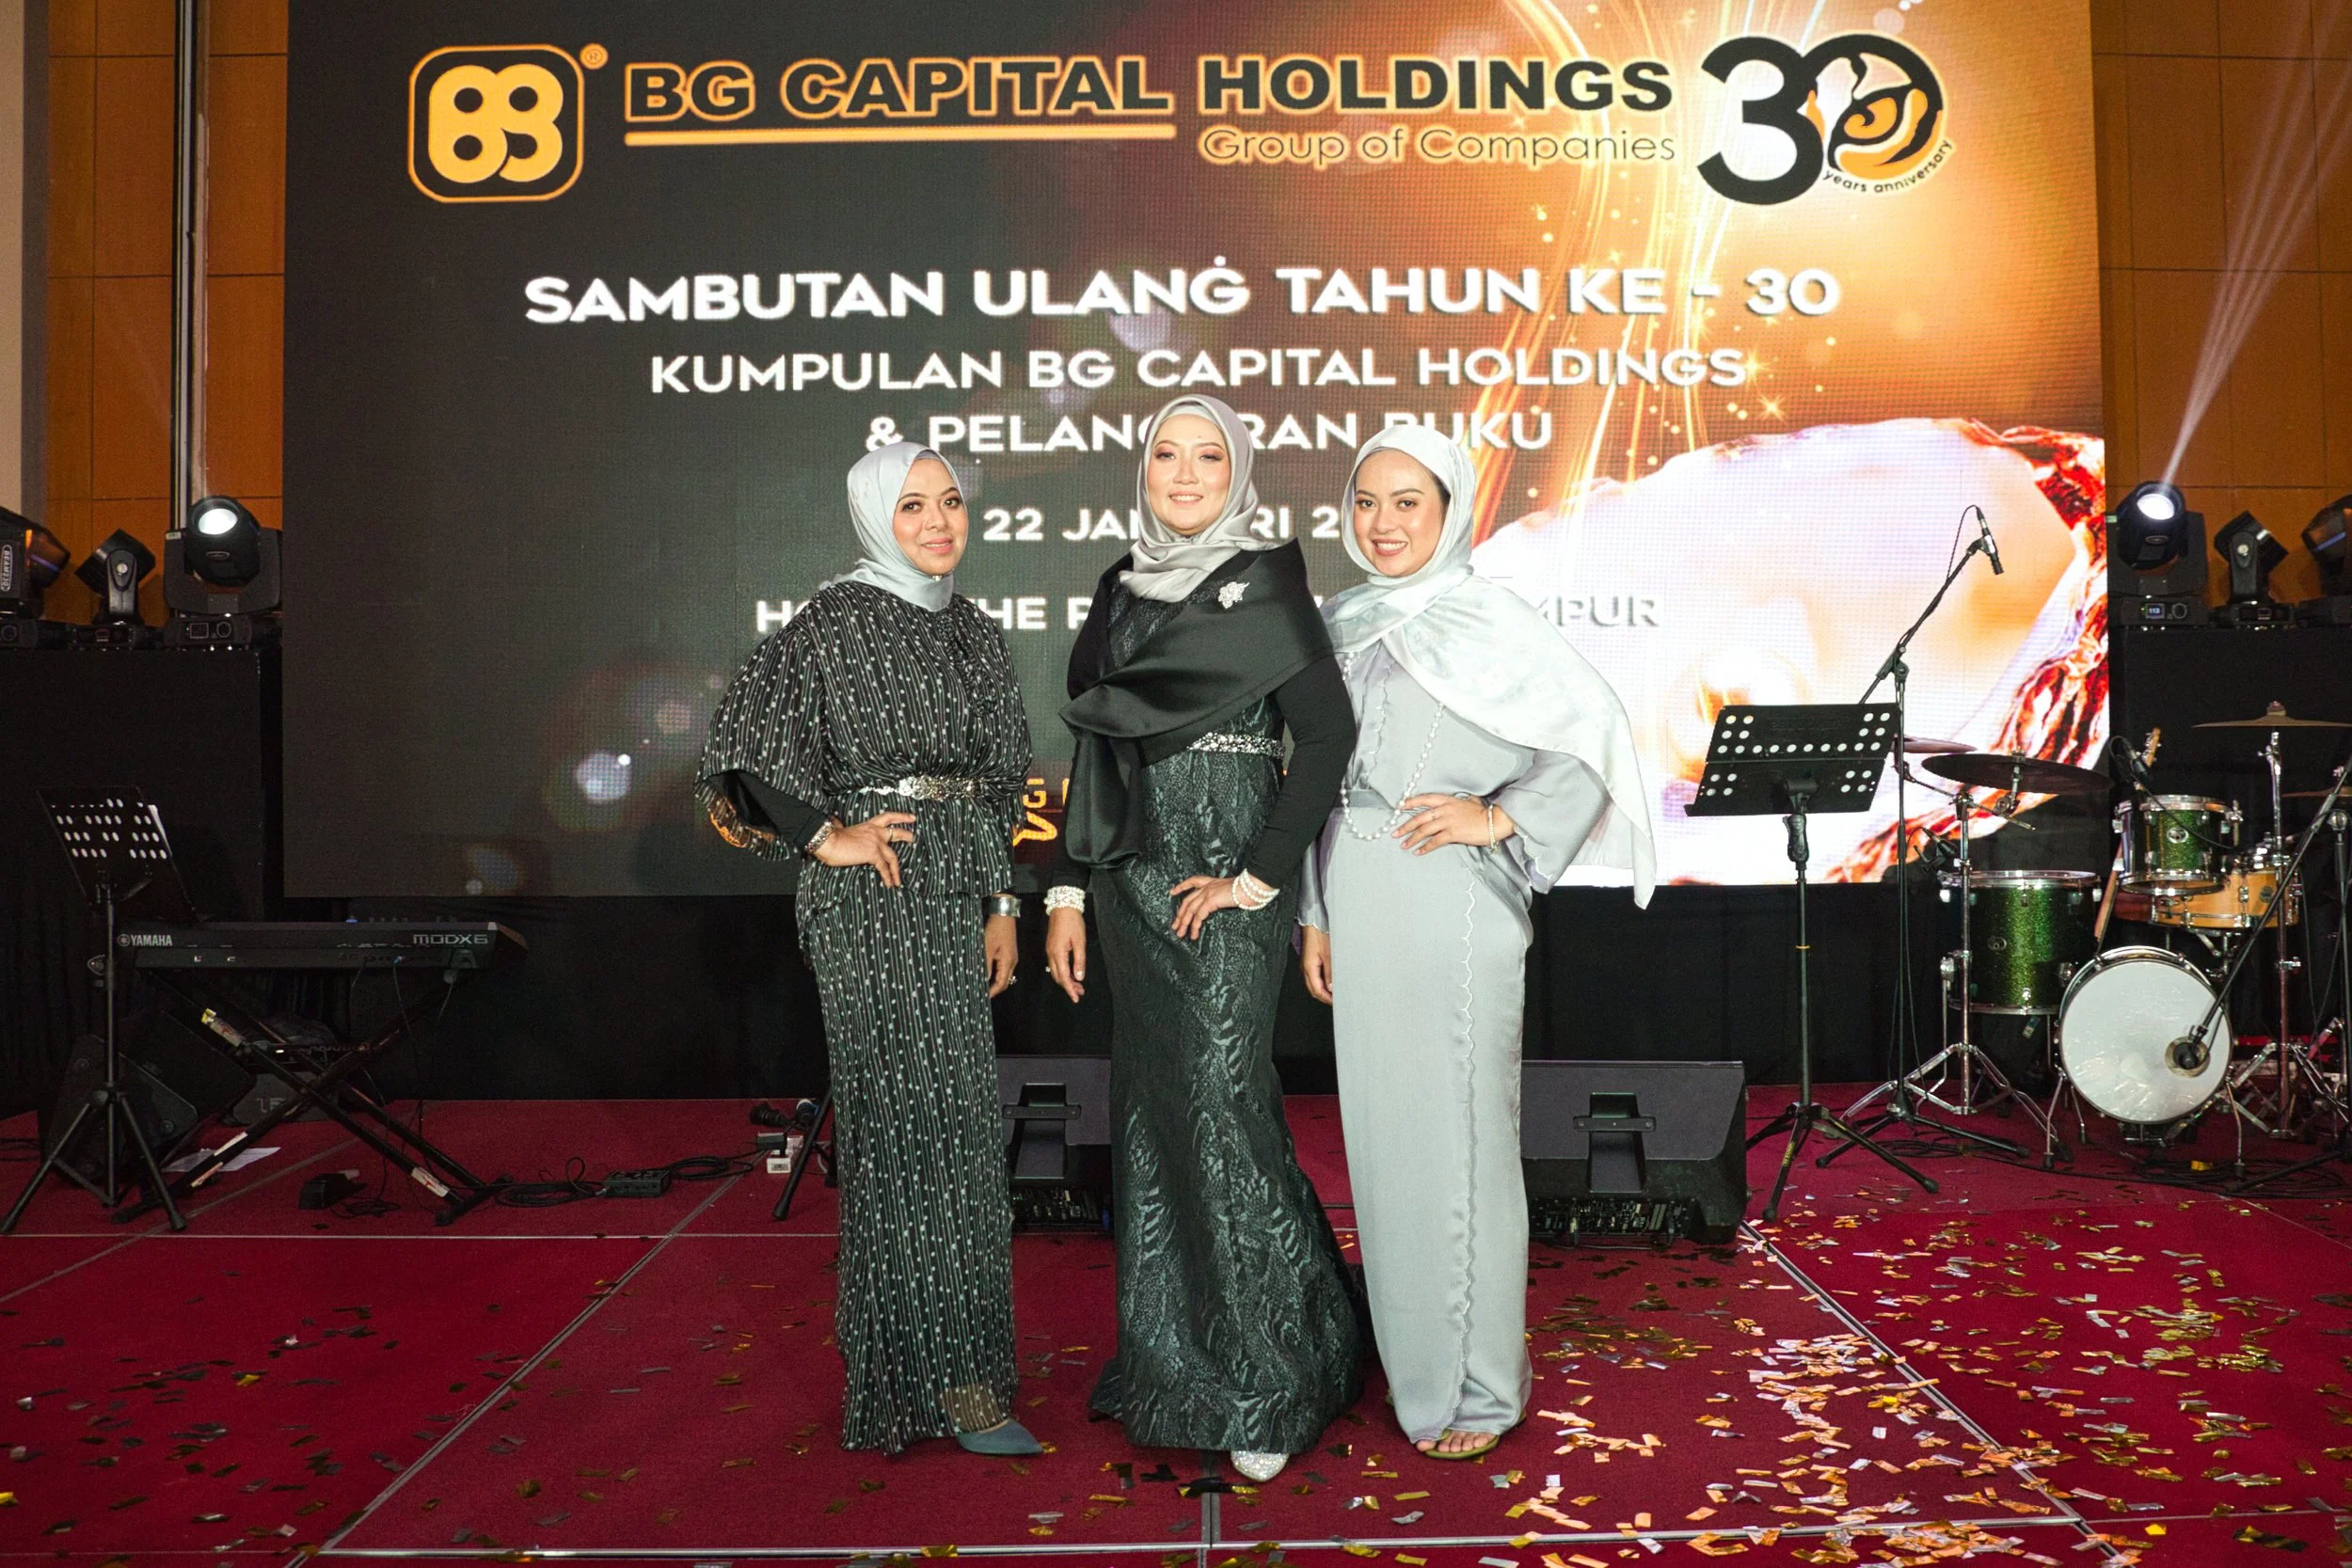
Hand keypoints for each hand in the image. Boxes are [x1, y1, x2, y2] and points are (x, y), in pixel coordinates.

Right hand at [812, 811, 915, 885]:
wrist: (828, 841)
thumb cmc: (831, 837)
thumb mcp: (840, 829)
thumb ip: (841, 824)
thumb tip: (834, 820)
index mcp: (868, 825)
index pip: (888, 817)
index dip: (901, 817)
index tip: (911, 818)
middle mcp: (875, 832)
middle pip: (896, 833)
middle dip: (906, 836)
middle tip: (914, 838)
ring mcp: (875, 842)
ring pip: (893, 856)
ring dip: (897, 869)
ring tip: (899, 879)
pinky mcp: (873, 853)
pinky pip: (884, 867)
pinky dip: (888, 877)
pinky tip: (890, 884)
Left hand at [983, 913, 1016, 997]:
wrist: (1004, 915)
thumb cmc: (995, 929)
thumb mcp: (987, 947)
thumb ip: (985, 965)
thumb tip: (983, 980)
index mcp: (1008, 961)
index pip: (1001, 983)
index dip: (992, 992)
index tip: (983, 997)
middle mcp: (1012, 962)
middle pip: (1005, 982)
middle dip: (994, 990)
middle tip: (982, 994)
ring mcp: (1012, 958)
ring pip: (1005, 976)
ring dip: (995, 983)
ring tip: (983, 987)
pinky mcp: (1009, 954)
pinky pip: (1004, 969)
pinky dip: (997, 975)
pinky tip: (988, 975)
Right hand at [1045, 906, 1086, 1003]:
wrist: (1063, 906)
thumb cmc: (1072, 922)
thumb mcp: (1080, 942)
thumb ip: (1079, 960)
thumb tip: (1079, 977)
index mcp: (1058, 953)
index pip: (1063, 977)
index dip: (1070, 989)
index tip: (1076, 998)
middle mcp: (1051, 954)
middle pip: (1057, 976)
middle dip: (1068, 986)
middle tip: (1080, 993)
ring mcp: (1050, 950)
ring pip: (1055, 971)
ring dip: (1066, 980)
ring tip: (1078, 985)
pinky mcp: (1051, 947)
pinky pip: (1055, 964)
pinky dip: (1063, 972)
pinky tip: (1071, 973)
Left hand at [1168, 875, 1244, 940]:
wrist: (1252, 887)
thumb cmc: (1247, 890)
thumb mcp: (1233, 892)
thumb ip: (1224, 897)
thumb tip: (1223, 904)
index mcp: (1212, 882)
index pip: (1193, 881)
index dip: (1181, 886)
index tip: (1172, 892)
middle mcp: (1208, 886)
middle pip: (1187, 901)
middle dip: (1179, 914)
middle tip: (1175, 925)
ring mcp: (1208, 893)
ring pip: (1190, 910)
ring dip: (1184, 923)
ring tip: (1181, 934)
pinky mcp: (1210, 901)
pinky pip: (1198, 916)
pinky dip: (1194, 926)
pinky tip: (1193, 934)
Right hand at [1301, 925, 1333, 1003]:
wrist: (1314, 922)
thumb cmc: (1319, 934)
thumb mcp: (1328, 954)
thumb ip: (1330, 972)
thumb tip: (1332, 987)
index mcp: (1309, 968)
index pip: (1317, 990)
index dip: (1326, 998)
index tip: (1336, 1002)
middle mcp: (1306, 967)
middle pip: (1313, 989)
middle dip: (1324, 997)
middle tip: (1336, 1000)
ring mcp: (1307, 964)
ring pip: (1313, 983)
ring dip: (1323, 990)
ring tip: (1334, 992)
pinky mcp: (1310, 959)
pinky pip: (1315, 976)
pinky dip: (1322, 982)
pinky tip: (1330, 981)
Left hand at [1394, 794, 1515, 856]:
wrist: (1494, 821)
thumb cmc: (1483, 813)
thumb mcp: (1469, 802)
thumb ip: (1460, 803)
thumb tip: (1463, 802)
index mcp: (1448, 800)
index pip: (1425, 799)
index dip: (1411, 802)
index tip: (1399, 807)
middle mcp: (1445, 809)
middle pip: (1420, 817)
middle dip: (1405, 826)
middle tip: (1395, 833)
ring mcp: (1448, 821)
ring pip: (1424, 830)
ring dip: (1412, 839)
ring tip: (1404, 845)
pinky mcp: (1453, 833)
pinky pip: (1434, 842)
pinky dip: (1425, 847)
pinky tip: (1418, 852)